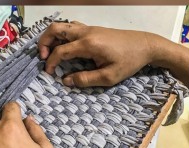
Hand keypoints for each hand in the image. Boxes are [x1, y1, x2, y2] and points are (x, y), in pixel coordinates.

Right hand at [38, 21, 188, 87]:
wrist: (145, 45)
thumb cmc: (129, 62)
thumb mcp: (109, 77)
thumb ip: (86, 79)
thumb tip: (66, 81)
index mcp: (88, 44)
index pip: (60, 51)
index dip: (51, 63)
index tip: (48, 73)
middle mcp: (85, 32)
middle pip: (55, 29)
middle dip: (44, 42)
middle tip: (44, 58)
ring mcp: (89, 28)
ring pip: (62, 26)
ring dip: (52, 37)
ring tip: (51, 53)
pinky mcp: (93, 29)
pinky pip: (71, 27)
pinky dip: (62, 35)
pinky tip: (65, 48)